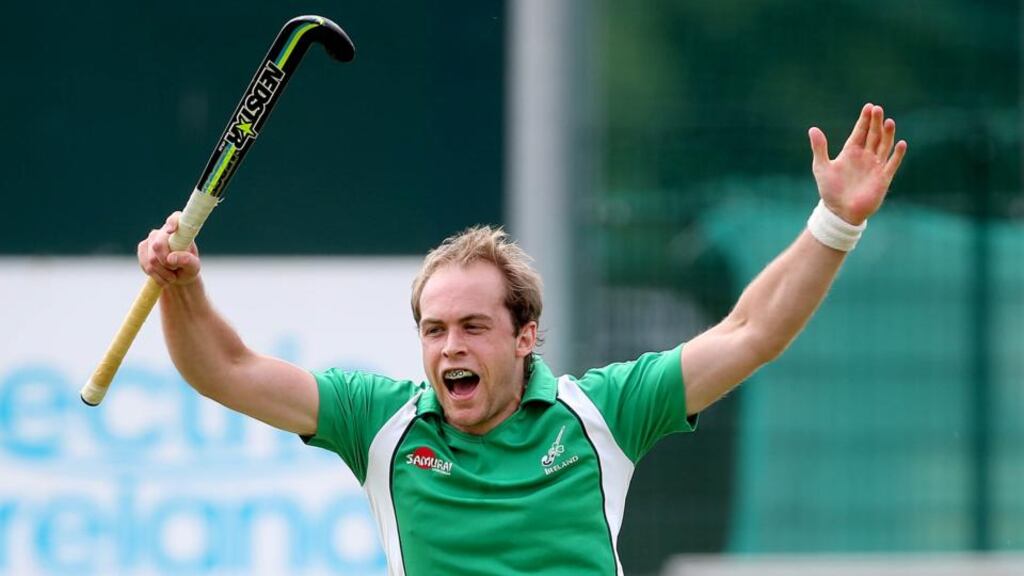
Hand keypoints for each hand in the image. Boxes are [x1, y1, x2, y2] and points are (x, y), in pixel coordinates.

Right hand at [138, 212, 200, 285]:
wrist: (178, 276)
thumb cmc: (189, 268)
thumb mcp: (194, 267)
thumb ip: (187, 261)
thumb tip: (170, 258)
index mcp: (181, 231)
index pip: (176, 218)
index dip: (172, 222)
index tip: (171, 231)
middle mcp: (164, 231)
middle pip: (158, 245)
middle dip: (166, 262)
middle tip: (175, 268)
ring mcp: (151, 239)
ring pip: (151, 259)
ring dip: (163, 272)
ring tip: (172, 275)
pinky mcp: (142, 249)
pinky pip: (146, 265)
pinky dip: (156, 275)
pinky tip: (163, 276)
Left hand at [808, 103, 907, 224]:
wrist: (840, 212)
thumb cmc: (830, 190)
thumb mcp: (821, 167)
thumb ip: (819, 148)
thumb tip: (812, 129)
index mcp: (851, 152)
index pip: (860, 132)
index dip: (864, 120)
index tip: (869, 107)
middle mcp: (865, 156)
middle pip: (873, 135)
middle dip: (875, 122)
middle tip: (878, 109)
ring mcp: (875, 166)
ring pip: (884, 146)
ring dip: (887, 134)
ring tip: (888, 121)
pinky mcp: (883, 178)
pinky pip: (892, 164)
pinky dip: (897, 154)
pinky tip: (901, 143)